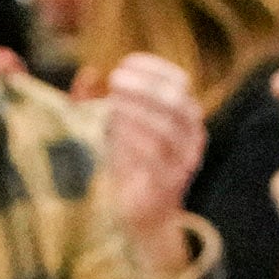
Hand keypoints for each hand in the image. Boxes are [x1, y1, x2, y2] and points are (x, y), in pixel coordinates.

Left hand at [93, 50, 203, 271]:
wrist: (145, 216)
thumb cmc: (129, 164)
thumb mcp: (111, 128)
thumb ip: (95, 103)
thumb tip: (86, 74)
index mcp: (183, 114)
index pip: (178, 81)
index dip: (153, 69)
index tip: (125, 62)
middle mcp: (192, 134)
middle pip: (176, 101)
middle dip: (145, 87)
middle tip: (115, 80)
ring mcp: (185, 160)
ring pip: (167, 129)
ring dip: (138, 113)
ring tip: (112, 106)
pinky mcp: (172, 184)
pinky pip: (157, 160)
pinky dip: (136, 144)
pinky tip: (115, 136)